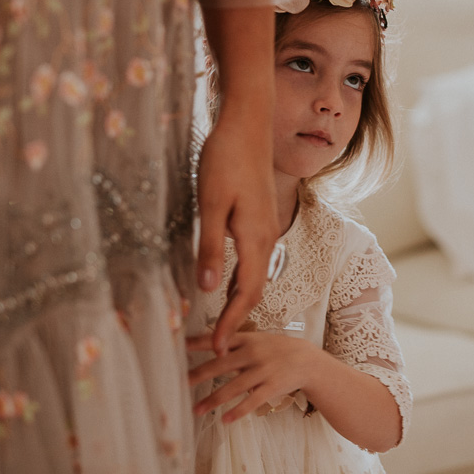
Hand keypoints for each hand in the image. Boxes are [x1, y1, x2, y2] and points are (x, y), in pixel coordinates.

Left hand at [187, 332, 320, 421]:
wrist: (307, 360)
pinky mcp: (272, 387)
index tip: (179, 346)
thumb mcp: (257, 340)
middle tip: (179, 382)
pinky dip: (237, 411)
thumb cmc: (277, 350)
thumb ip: (234, 344)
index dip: (197, 342)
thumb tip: (206, 345)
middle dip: (198, 374)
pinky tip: (224, 420)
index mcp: (247, 339)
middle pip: (220, 364)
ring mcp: (262, 371)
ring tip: (196, 410)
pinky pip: (251, 401)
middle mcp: (252, 353)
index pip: (218, 338)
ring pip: (233, 387)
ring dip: (212, 400)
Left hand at [196, 109, 277, 355]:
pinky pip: (254, 258)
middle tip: (220, 346)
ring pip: (256, 274)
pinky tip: (226, 281)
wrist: (247, 123)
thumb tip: (206, 290)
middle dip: (237, 318)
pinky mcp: (260, 216)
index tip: (220, 349)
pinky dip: (241, 278)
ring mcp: (266, 226)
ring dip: (239, 299)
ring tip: (222, 321)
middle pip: (255, 288)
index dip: (232, 323)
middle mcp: (267, 237)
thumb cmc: (226, 158)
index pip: (246, 293)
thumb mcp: (210, 205)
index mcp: (256, 238)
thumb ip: (210, 248)